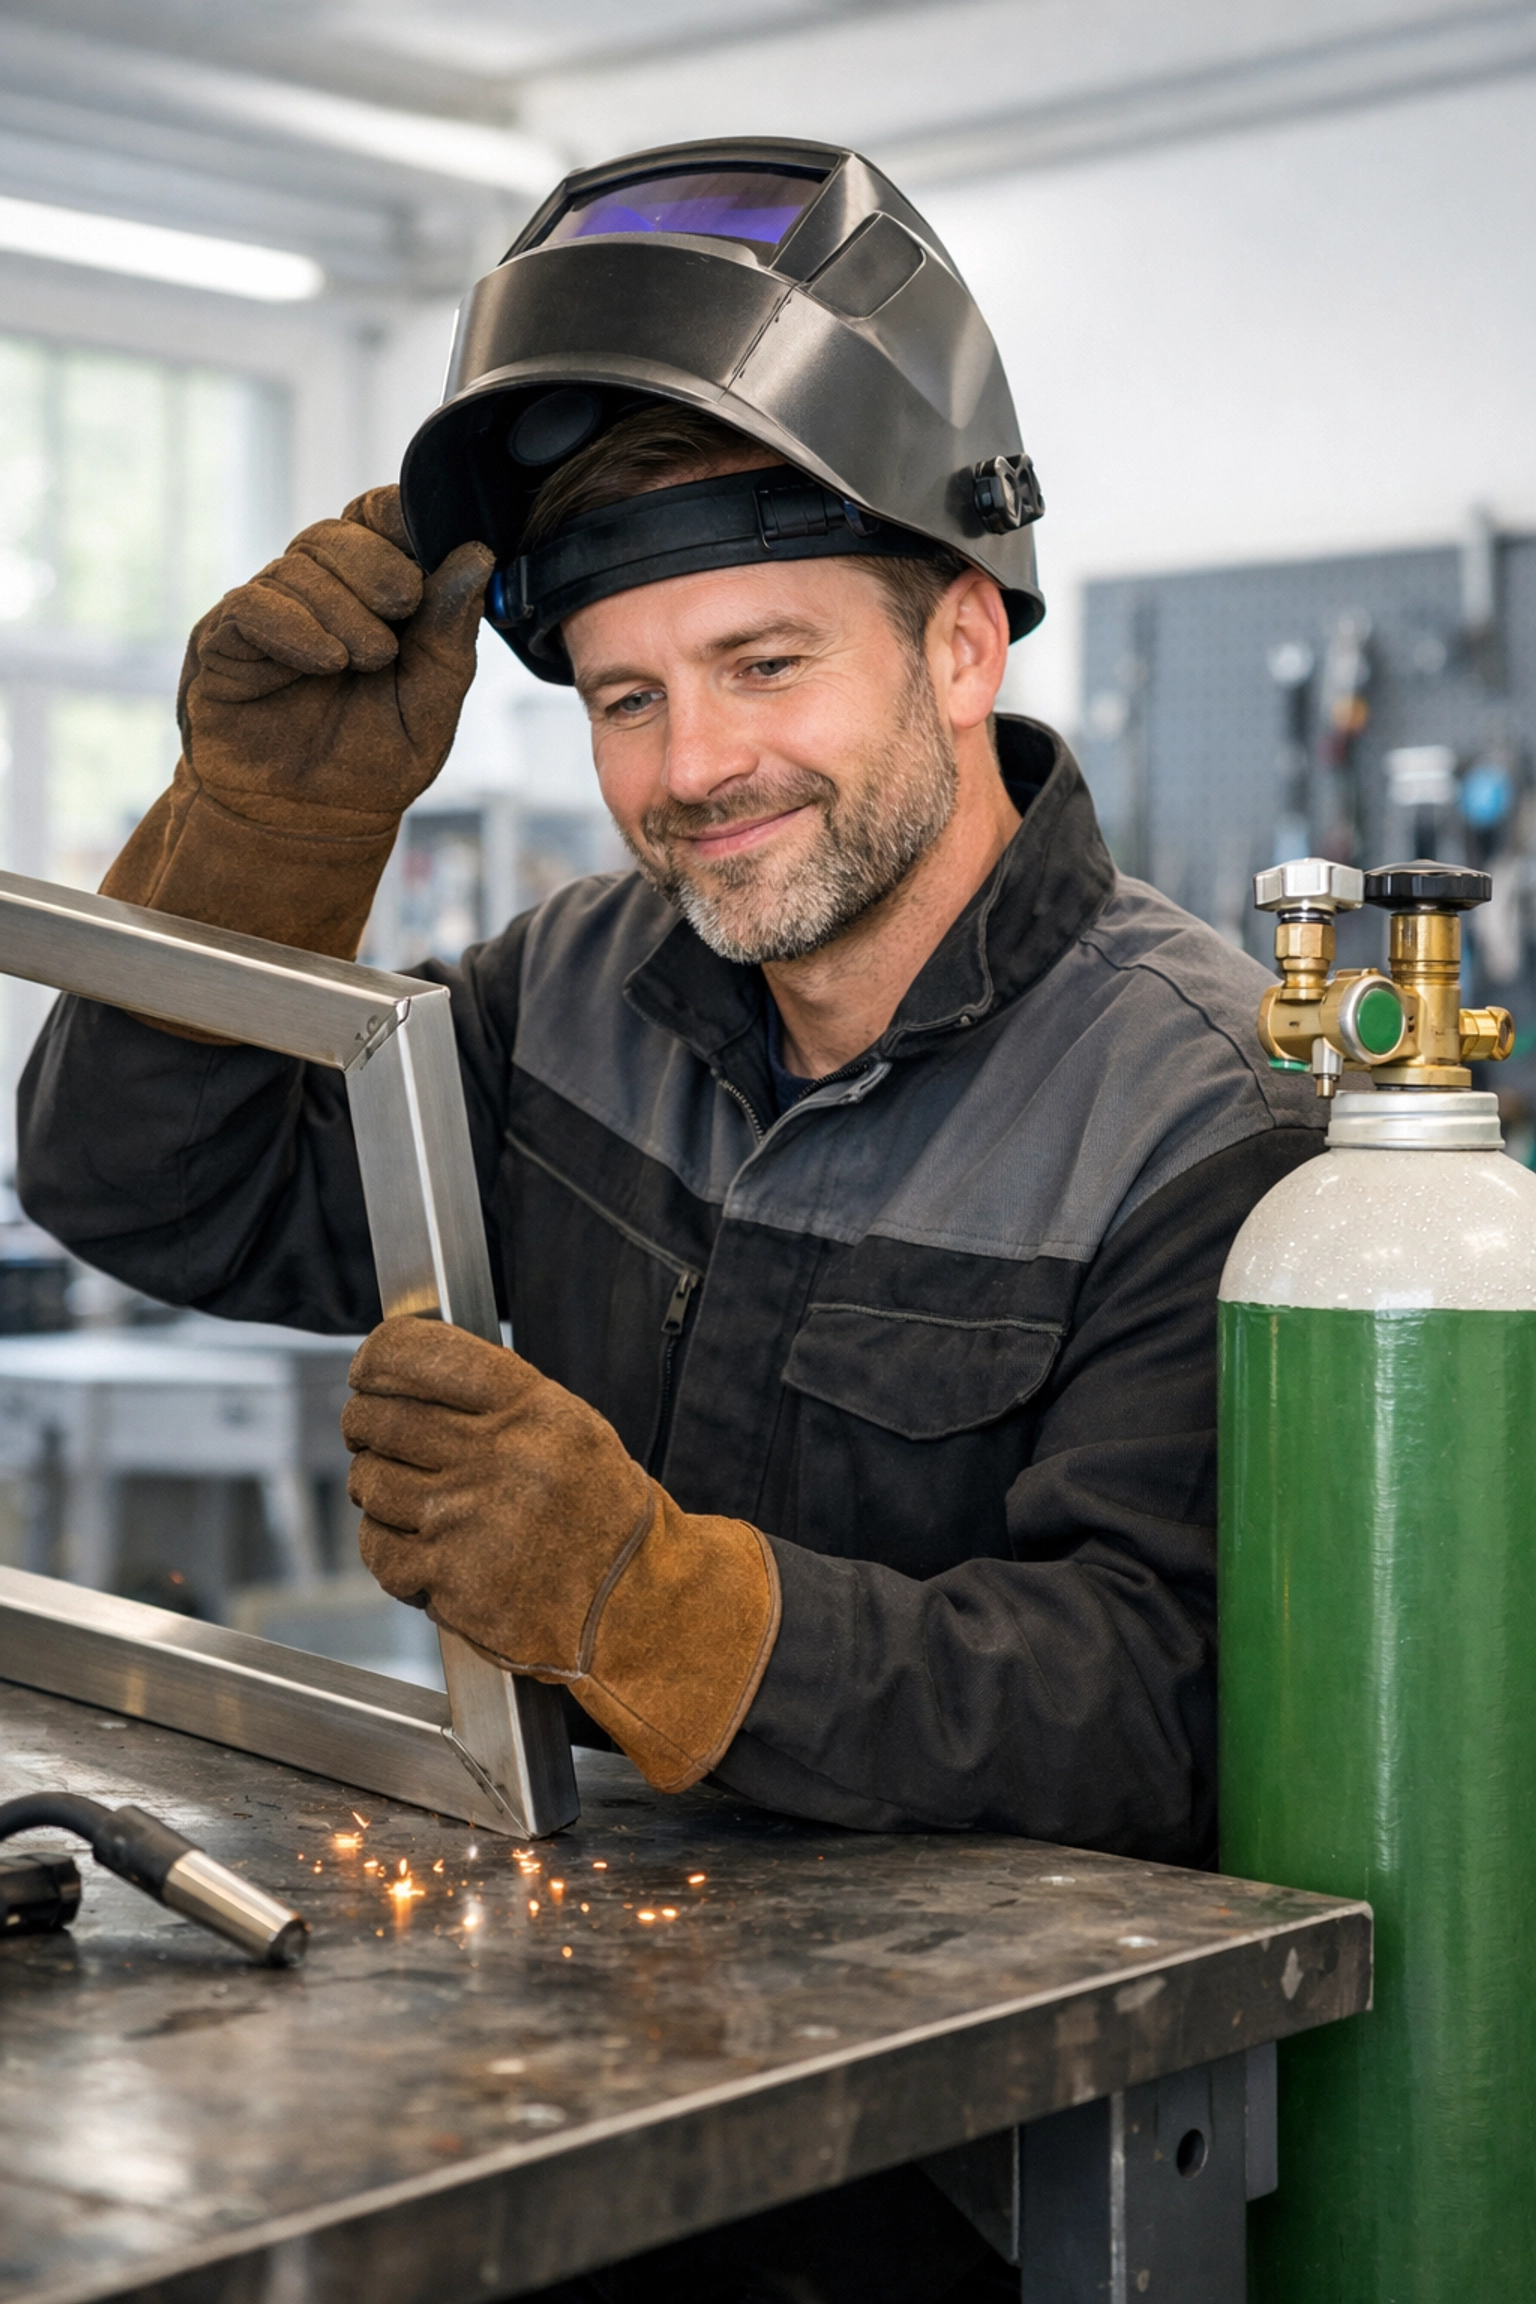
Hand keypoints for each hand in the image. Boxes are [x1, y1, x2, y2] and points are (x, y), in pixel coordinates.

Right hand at [179, 487, 492, 830]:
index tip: (428, 550)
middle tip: (402, 609)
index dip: (401, 518)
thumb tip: (476, 555)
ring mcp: (269, 614)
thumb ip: (450, 632)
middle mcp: (317, 594)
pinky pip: (253, 607)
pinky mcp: (224, 642)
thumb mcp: (431, 703)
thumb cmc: (372, 765)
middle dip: (378, 564)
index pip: (379, 519)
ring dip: (343, 609)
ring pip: (299, 565)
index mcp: (371, 596)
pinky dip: (295, 627)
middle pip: (340, 531)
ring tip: (366, 662)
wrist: (310, 826)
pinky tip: (326, 661)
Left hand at [343, 1317, 780, 1792]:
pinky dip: (386, 1548)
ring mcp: (468, 1518)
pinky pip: (378, 1549)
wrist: (634, 1603)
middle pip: (380, 1419)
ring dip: (375, 1488)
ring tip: (407, 1497)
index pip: (421, 1355)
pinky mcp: (451, 1577)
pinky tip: (419, 1548)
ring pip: (370, 1483)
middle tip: (371, 1435)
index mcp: (528, 1407)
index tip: (366, 1373)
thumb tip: (408, 1373)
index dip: (377, 1358)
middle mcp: (496, 1455)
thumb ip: (499, 1397)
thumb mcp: (570, 1427)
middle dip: (363, 1426)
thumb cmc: (600, 1512)